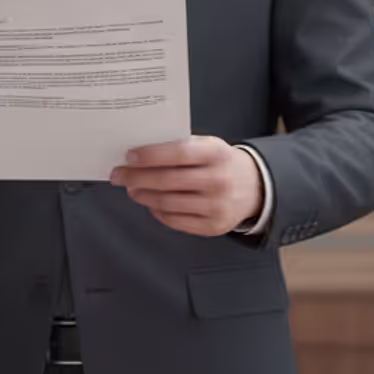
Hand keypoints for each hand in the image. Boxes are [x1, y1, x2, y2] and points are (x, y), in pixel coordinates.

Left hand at [110, 135, 262, 237]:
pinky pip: (175, 220)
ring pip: (168, 202)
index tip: (129, 156)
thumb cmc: (222, 164)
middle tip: (118, 175)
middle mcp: (218, 181)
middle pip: (167, 180)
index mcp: (217, 154)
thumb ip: (181, 147)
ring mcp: (216, 206)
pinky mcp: (212, 226)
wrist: (255, 188)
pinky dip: (157, 211)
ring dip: (143, 195)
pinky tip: (150, 203)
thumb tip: (140, 152)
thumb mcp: (209, 146)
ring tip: (132, 189)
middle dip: (136, 177)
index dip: (150, 155)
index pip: (178, 153)